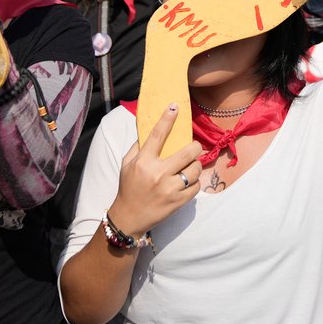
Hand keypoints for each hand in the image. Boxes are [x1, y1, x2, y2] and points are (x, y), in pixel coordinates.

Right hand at [109, 104, 202, 238]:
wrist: (129, 217)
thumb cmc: (128, 187)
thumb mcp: (126, 164)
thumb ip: (138, 147)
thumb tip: (150, 129)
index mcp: (143, 162)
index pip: (157, 135)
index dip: (167, 119)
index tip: (175, 106)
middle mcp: (158, 174)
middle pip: (187, 153)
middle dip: (195, 147)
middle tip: (195, 146)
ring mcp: (169, 189)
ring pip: (195, 170)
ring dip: (196, 165)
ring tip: (191, 166)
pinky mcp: (178, 202)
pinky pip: (196, 187)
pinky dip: (194, 182)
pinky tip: (188, 181)